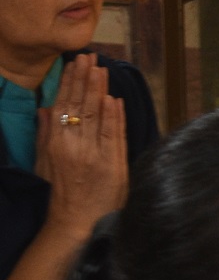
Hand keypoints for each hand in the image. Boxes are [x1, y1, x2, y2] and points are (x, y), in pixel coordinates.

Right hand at [33, 55, 125, 235]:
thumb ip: (45, 133)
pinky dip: (113, 116)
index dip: (68, 83)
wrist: (76, 222)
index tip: (74, 64)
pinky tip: (113, 99)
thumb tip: (44, 108)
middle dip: (84, 80)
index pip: (62, 106)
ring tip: (101, 69)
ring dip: (99, 91)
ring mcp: (94, 155)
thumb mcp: (45, 162)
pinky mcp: (112, 165)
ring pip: (96, 116)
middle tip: (89, 57)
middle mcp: (73, 147)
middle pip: (79, 106)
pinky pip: (113, 135)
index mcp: (55, 145)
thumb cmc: (60, 191)